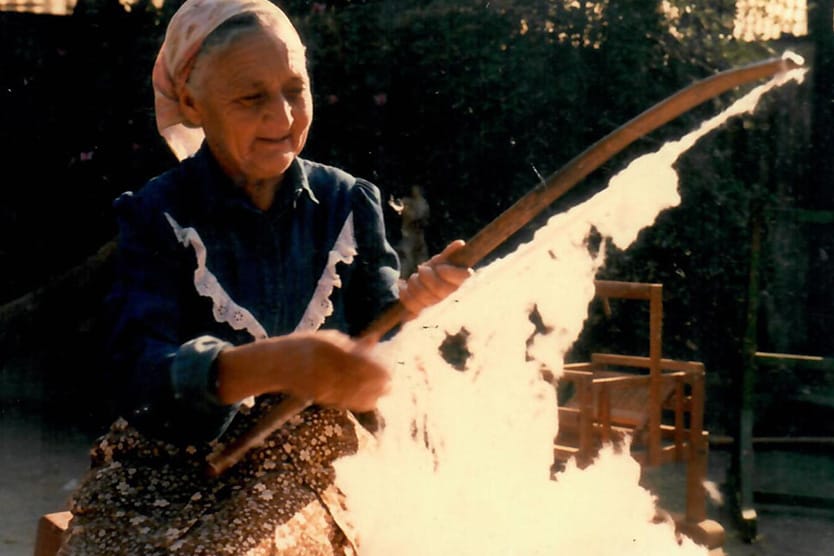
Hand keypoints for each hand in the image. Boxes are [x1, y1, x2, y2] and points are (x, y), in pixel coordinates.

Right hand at [216, 331, 389, 411]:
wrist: (274, 365)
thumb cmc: (303, 346)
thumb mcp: (328, 337)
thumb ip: (351, 344)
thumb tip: (374, 342)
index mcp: (330, 348)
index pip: (363, 361)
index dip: (381, 365)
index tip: (391, 365)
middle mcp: (327, 367)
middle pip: (363, 379)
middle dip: (382, 381)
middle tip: (392, 379)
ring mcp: (324, 385)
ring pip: (357, 394)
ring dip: (375, 393)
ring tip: (385, 389)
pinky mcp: (322, 398)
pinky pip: (347, 402)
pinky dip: (362, 401)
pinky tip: (372, 398)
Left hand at [398, 239, 471, 318]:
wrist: (419, 292)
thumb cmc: (435, 275)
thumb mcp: (442, 263)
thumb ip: (449, 254)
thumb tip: (460, 244)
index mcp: (461, 286)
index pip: (462, 280)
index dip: (448, 272)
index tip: (439, 267)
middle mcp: (451, 300)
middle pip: (439, 288)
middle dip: (426, 275)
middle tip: (421, 269)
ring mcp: (436, 310)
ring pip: (422, 295)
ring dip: (414, 282)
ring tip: (414, 278)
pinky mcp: (421, 316)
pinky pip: (410, 304)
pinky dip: (404, 292)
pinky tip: (403, 286)